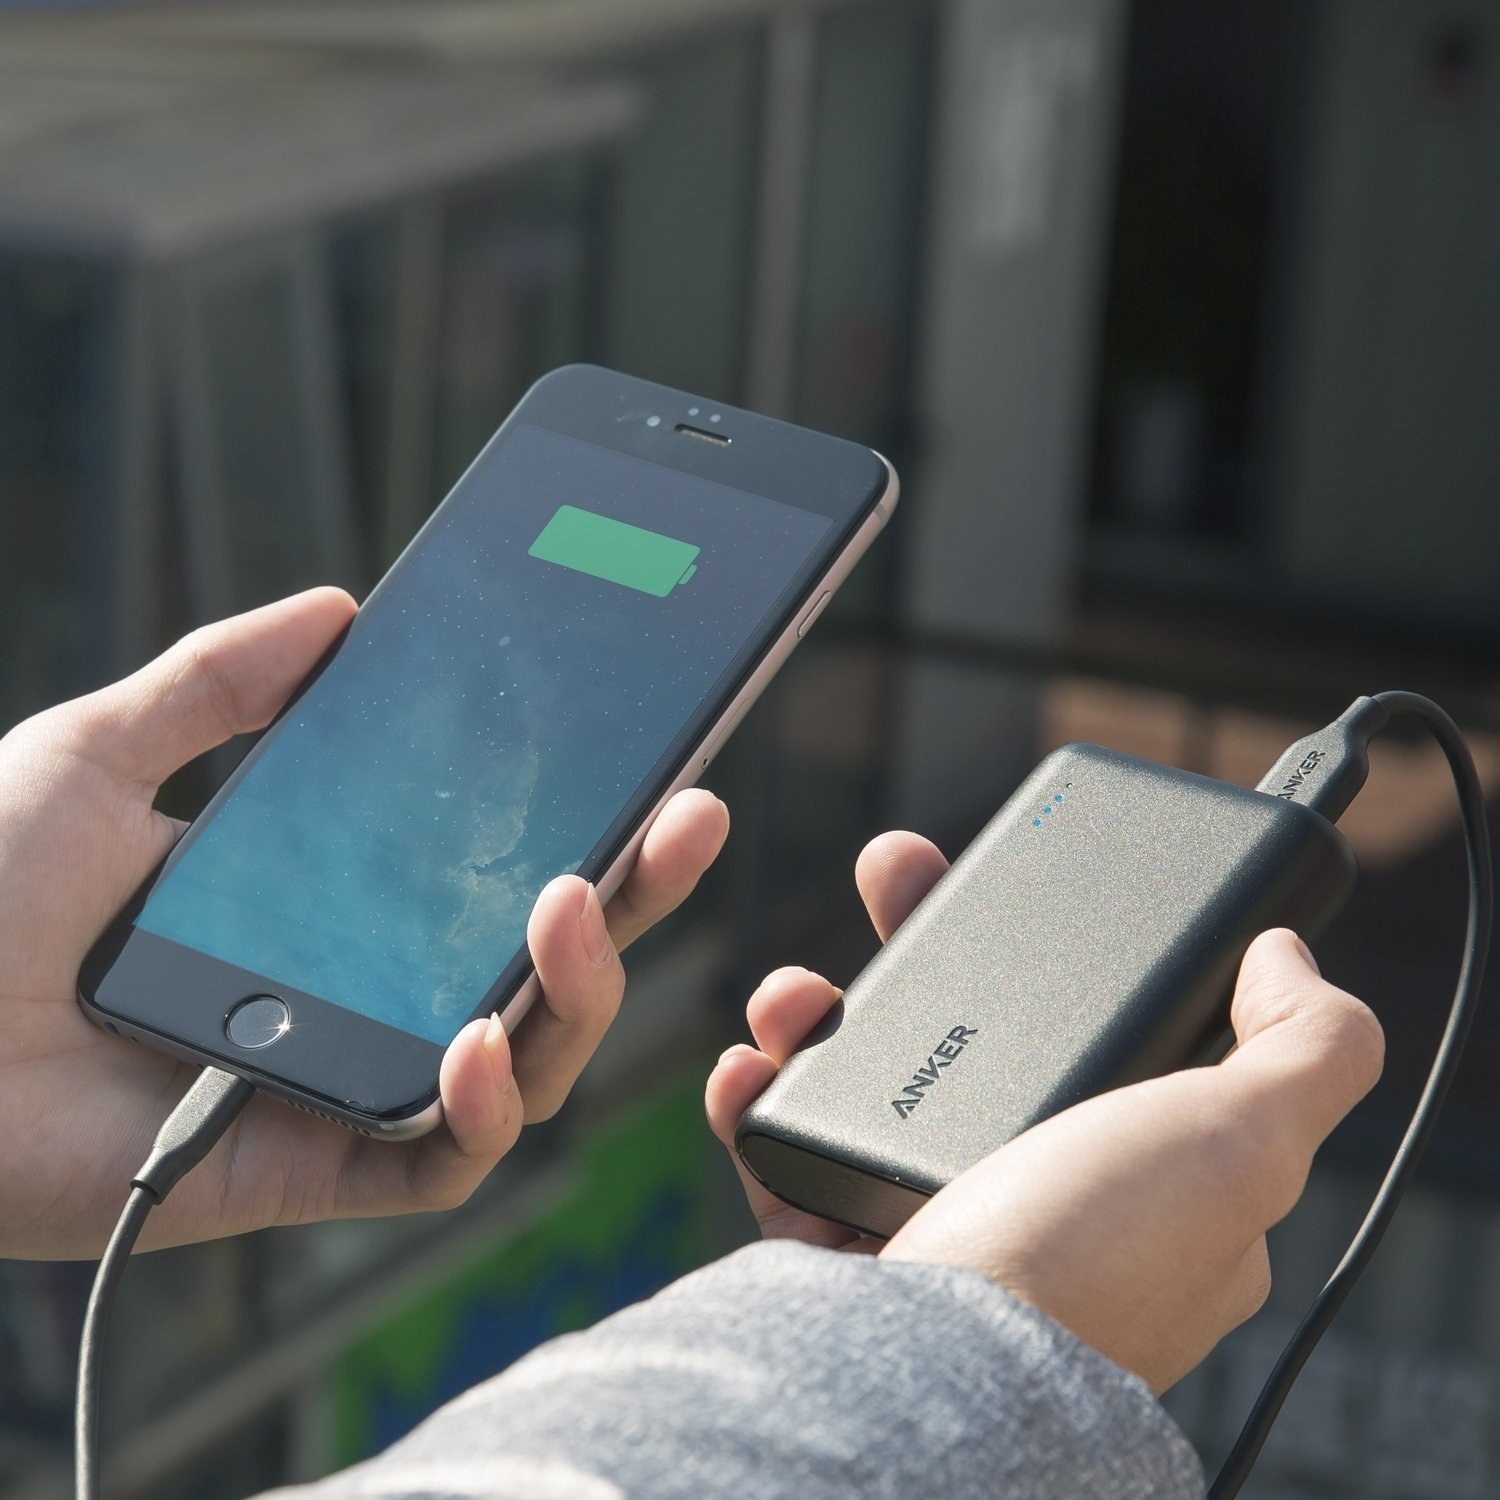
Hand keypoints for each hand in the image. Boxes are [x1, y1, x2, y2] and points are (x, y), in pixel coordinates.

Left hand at [0, 589, 728, 1258]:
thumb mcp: (103, 752)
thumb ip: (221, 681)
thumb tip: (336, 609)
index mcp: (329, 904)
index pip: (486, 869)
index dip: (582, 821)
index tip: (645, 758)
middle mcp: (359, 995)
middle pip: (538, 966)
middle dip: (635, 897)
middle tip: (689, 815)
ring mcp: (346, 1083)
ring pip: (526, 1066)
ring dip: (579, 991)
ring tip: (580, 901)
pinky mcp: (313, 1167)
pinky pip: (444, 1163)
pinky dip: (485, 1107)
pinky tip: (477, 1038)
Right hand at [707, 832, 1382, 1392]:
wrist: (928, 1381)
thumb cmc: (1089, 1268)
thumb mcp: (1242, 1146)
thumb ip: (1304, 1048)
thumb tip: (1287, 957)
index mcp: (1141, 1180)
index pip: (1109, 1038)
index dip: (1064, 955)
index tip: (1018, 885)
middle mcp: (1039, 1201)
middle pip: (975, 1037)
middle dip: (922, 942)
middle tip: (892, 876)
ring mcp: (940, 1222)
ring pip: (877, 1082)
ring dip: (824, 1014)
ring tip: (793, 992)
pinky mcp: (847, 1244)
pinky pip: (796, 1150)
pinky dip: (765, 1101)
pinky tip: (751, 1068)